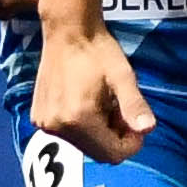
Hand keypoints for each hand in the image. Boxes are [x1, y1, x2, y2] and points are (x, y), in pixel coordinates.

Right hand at [32, 29, 152, 161]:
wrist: (68, 32)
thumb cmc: (99, 52)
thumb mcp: (123, 77)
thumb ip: (134, 105)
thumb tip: (148, 129)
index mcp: (78, 119)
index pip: (112, 154)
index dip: (131, 143)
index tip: (134, 120)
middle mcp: (56, 126)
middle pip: (97, 152)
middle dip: (115, 137)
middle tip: (119, 109)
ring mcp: (44, 123)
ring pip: (83, 144)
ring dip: (100, 131)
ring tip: (104, 103)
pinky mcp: (38, 117)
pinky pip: (69, 134)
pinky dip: (83, 125)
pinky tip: (88, 102)